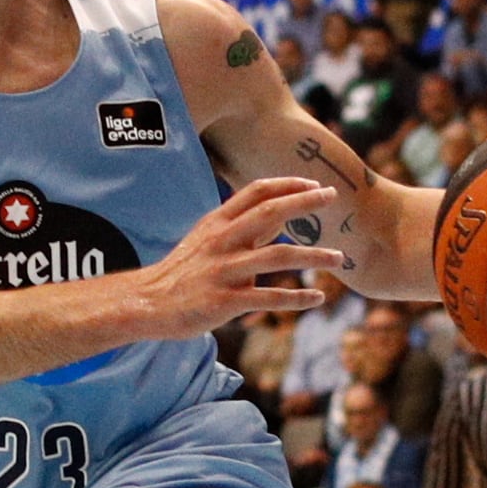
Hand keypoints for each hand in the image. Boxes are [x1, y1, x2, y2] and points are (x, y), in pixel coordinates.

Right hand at [134, 178, 349, 336]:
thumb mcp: (207, 240)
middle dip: (305, 203)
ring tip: (339, 258)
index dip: (288, 184)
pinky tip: (316, 299)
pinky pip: (269, 298)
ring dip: (313, 256)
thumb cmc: (182, 271)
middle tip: (334, 198)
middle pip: (271, 213)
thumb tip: (279, 215)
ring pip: (278, 256)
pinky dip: (296, 299)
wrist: (147, 303)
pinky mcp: (225, 301)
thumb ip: (242, 227)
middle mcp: (222, 242)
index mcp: (217, 223)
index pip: (256, 192)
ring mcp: (224, 271)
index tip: (314, 184)